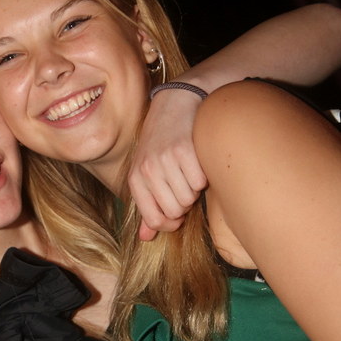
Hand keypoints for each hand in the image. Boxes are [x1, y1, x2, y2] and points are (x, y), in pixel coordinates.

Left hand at [129, 89, 206, 239]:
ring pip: (188, 198)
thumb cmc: (162, 142)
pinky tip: (198, 161)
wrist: (176, 102)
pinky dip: (204, 176)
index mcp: (135, 179)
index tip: (177, 212)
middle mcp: (147, 170)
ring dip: (195, 189)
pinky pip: (200, 181)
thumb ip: (147, 206)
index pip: (154, 219)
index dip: (170, 222)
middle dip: (185, 203)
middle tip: (185, 185)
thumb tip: (146, 238)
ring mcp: (164, 160)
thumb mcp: (147, 172)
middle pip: (174, 211)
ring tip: (190, 171)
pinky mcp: (184, 150)